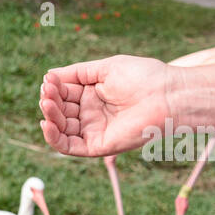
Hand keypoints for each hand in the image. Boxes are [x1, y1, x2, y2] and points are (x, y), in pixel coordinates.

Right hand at [39, 55, 175, 156]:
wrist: (168, 95)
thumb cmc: (144, 77)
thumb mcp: (106, 68)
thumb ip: (77, 73)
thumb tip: (48, 75)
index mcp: (93, 95)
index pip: (64, 94)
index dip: (53, 88)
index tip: (48, 80)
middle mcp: (91, 114)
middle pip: (60, 112)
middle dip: (50, 101)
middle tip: (48, 92)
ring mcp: (93, 131)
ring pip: (61, 128)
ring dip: (50, 116)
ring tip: (47, 103)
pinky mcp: (97, 146)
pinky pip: (69, 146)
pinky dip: (54, 138)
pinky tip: (47, 124)